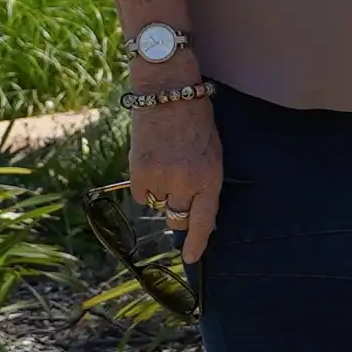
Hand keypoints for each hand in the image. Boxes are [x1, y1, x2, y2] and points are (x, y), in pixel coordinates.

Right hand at [126, 88, 224, 265]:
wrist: (167, 93)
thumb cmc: (196, 120)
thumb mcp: (213, 153)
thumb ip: (206, 182)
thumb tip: (198, 211)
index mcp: (209, 179)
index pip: (203, 222)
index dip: (197, 244)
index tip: (191, 258)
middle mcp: (185, 184)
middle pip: (177, 218)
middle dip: (178, 211)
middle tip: (177, 187)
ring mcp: (160, 179)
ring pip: (157, 205)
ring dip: (161, 192)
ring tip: (166, 164)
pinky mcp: (138, 172)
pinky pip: (140, 194)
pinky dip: (144, 184)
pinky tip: (151, 162)